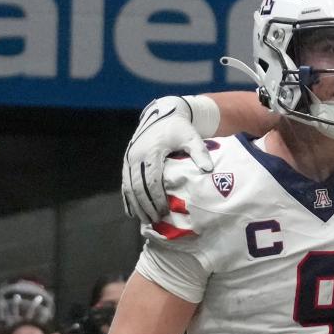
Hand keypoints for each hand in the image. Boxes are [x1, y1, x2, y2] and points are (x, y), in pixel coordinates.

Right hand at [121, 97, 213, 223]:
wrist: (163, 113)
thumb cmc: (179, 128)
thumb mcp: (191, 137)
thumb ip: (199, 152)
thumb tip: (208, 169)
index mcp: (151, 152)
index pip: (152, 181)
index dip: (156, 198)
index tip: (163, 211)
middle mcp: (136, 156)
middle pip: (138, 187)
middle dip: (146, 206)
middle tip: (154, 220)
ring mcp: (129, 159)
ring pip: (129, 187)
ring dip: (136, 205)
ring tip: (145, 220)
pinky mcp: (127, 160)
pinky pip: (125, 182)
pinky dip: (127, 198)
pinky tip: (131, 211)